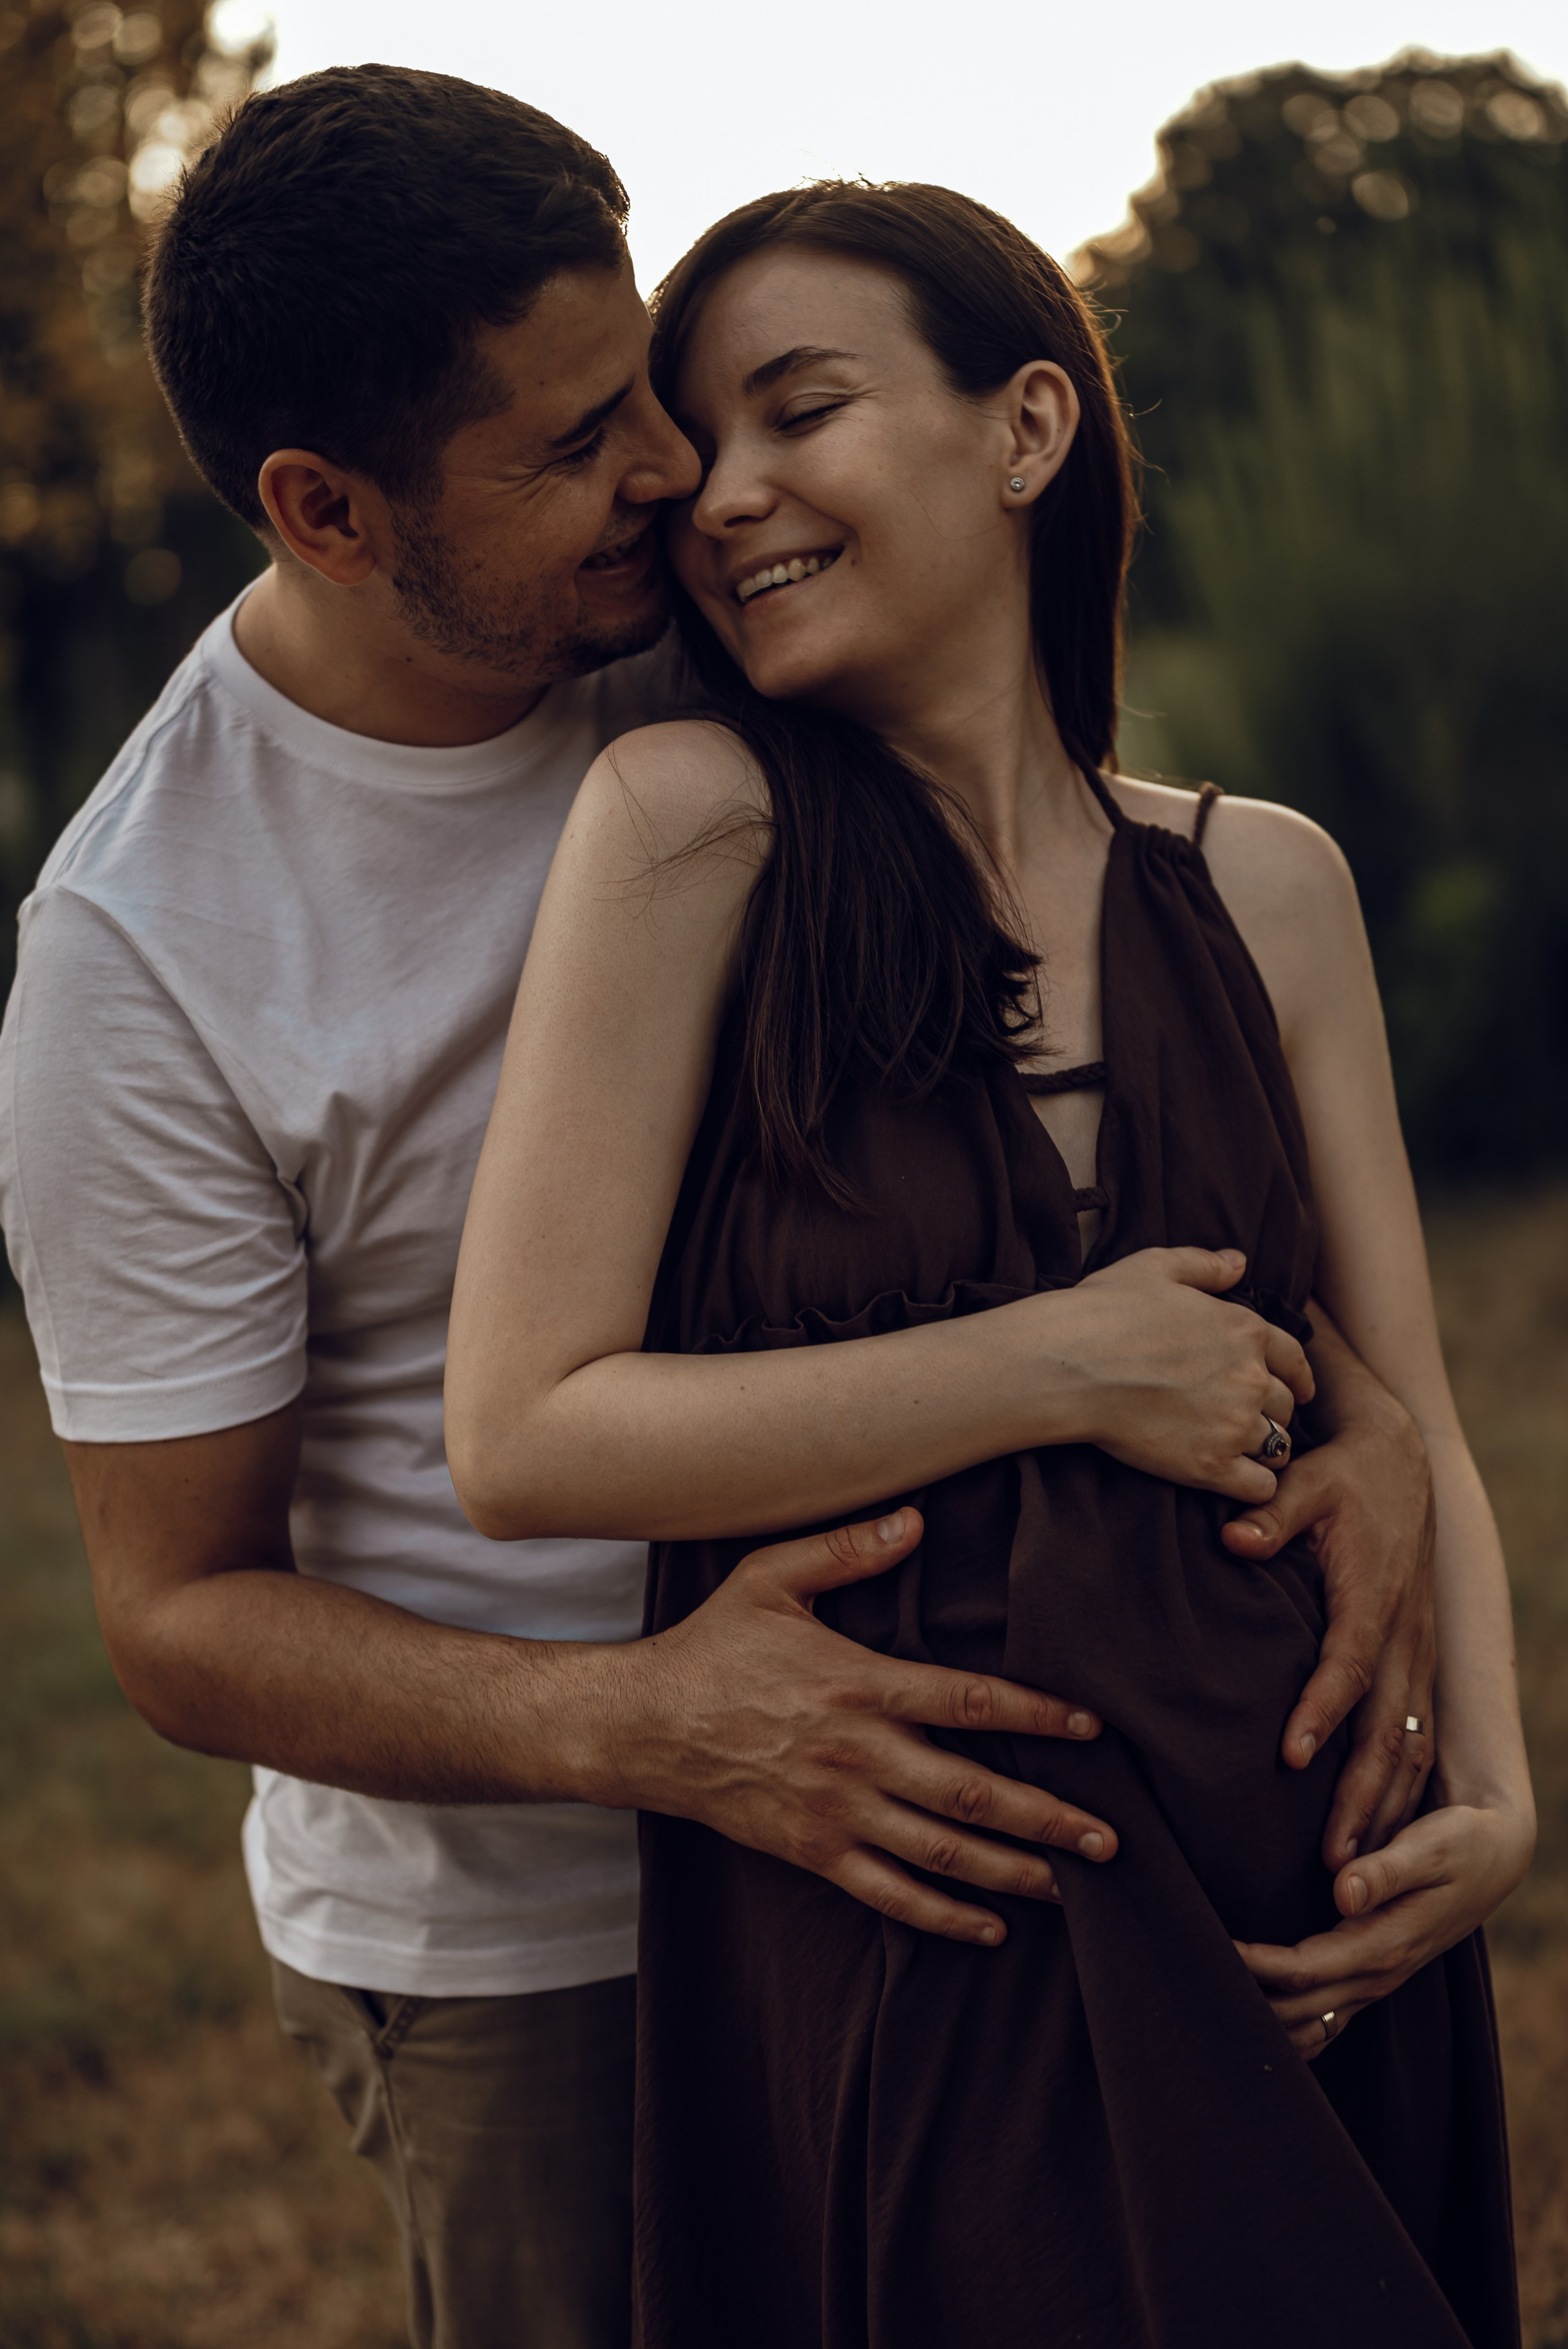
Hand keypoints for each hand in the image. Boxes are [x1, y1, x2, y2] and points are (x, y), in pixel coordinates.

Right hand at [603, 1508, 1116, 1946]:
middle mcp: (857, 1754)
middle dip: (1048, 1815)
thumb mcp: (770, 1578)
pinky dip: (943, 1916)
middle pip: (972, 1790)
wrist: (641, 1725)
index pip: (969, 1701)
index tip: (1091, 1729)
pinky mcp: (812, 1852)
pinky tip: (991, 1927)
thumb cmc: (711, 1647)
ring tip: (1074, 1885)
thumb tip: (915, 1519)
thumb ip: (845, 1548)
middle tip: (1111, 1836)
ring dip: (1014, 1871)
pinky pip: (889, 1894)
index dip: (1037, 1714)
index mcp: (858, 1684)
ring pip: (942, 1851)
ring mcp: (835, 1810)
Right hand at [1052, 1246, 1314, 1502]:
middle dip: (1272, 1412)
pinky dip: (1253, 1484)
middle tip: (1248, 1420)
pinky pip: (1259, 1486)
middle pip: (1285, 1405)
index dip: (1297, 1377)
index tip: (1296, 1391)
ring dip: (1263, 1449)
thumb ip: (1203, 1266)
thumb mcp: (1154, 1267)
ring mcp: (1234, 1424)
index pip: (1294, 1359)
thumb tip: (1239, 1263)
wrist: (1070, 1364)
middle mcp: (1250, 1378)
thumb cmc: (1104, 1311)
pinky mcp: (1211, 1465)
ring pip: (1277, 1446)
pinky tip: (1233, 1478)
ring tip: (1240, 1452)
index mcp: (1244, 1330)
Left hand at [1224, 1331, 1436, 1869]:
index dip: (1322, 1712)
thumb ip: (1272, 1513)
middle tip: (1332, 1864)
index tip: (1291, 1756)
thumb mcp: (1309, 1480)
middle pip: (1388, 1732)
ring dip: (1384, 1812)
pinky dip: (1401, 1794)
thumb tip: (1236, 1537)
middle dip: (1361, 1799)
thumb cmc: (1344, 1475)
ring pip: (1408, 1748)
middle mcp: (1404, 1638)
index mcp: (1373, 1599)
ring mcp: (1416, 1656)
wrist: (1399, 1462)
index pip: (1349, 1666)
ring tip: (1351, 1874)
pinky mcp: (1415, 1665)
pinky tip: (1377, 1840)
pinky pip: (1415, 1741)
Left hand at [1236, 1799, 1534, 2057]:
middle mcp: (1377, 1974)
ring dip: (1262, 2023)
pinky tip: (1249, 2014)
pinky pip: (1323, 2021)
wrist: (1491, 1858)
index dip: (1257, 1965)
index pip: (1307, 1970)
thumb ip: (1385, 1870)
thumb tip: (1343, 1892)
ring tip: (1208, 2001)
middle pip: (1299, 2012)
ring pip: (1310, 2027)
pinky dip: (1285, 2026)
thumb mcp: (1430, 1846)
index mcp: (1385, 1944)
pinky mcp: (1368, 1976)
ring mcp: (1373, 1982)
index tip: (1215, 1949)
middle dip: (1247, 2001)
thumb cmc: (1457, 1844)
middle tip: (1192, 1978)